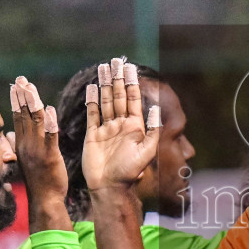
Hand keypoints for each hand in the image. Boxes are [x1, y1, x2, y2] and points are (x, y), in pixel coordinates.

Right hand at [9, 76, 70, 230]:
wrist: (44, 200)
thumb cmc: (38, 181)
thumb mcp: (25, 160)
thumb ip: (17, 144)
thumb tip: (9, 134)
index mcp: (21, 145)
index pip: (17, 118)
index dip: (16, 101)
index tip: (15, 86)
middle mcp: (26, 145)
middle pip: (23, 115)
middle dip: (22, 96)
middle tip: (21, 79)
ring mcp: (37, 150)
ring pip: (34, 122)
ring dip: (33, 103)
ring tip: (30, 88)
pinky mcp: (49, 156)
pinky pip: (49, 136)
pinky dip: (49, 122)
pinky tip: (49, 109)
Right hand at [82, 57, 160, 192]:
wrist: (110, 188)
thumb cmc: (130, 172)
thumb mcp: (147, 152)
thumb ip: (152, 130)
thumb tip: (156, 108)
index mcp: (135, 127)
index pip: (132, 99)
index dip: (131, 82)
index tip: (129, 67)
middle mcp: (120, 125)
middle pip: (118, 96)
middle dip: (117, 78)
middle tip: (115, 61)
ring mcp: (106, 129)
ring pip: (105, 102)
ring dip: (105, 85)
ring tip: (103, 68)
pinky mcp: (92, 136)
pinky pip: (92, 114)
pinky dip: (92, 101)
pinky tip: (92, 88)